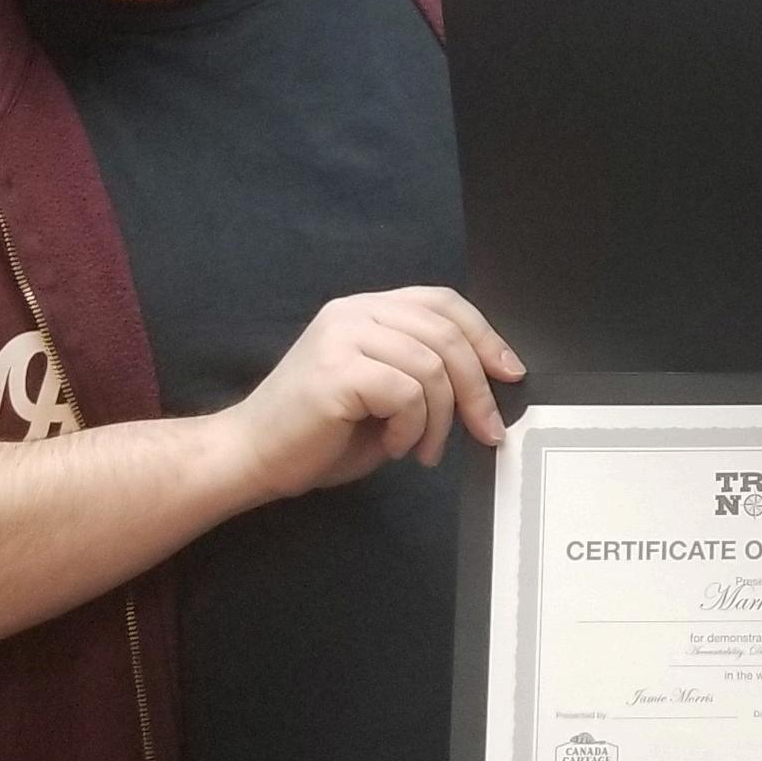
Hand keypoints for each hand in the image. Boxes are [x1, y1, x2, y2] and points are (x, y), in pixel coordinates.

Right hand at [220, 286, 523, 500]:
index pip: (442, 302)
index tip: (510, 373)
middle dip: (478, 388)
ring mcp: (342, 336)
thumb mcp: (383, 394)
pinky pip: (407, 393)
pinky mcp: (337, 369)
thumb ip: (425, 374)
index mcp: (366, 309)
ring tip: (421, 450)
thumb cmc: (317, 435)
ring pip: (432, 366)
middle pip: (446, 334)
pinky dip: (411, 428)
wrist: (251, 457)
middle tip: (487, 431)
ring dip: (440, 420)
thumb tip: (491, 381)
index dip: (485, 335)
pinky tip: (391, 447)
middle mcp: (354, 311)